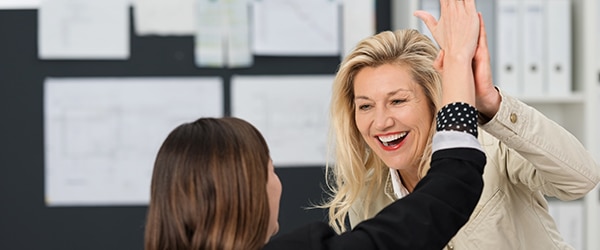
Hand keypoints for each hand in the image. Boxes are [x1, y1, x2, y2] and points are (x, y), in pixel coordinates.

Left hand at [416, 3, 499, 118]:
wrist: (477, 94)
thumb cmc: (466, 83)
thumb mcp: (450, 73)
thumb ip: (443, 64)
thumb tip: (439, 57)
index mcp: (461, 52)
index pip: (455, 34)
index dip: (451, 23)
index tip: (446, 10)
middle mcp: (469, 48)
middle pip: (463, 27)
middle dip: (459, 15)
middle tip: (455, 3)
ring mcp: (476, 49)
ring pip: (473, 29)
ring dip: (470, 17)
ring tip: (467, 5)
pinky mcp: (483, 53)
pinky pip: (481, 37)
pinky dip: (480, 27)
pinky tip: (478, 17)